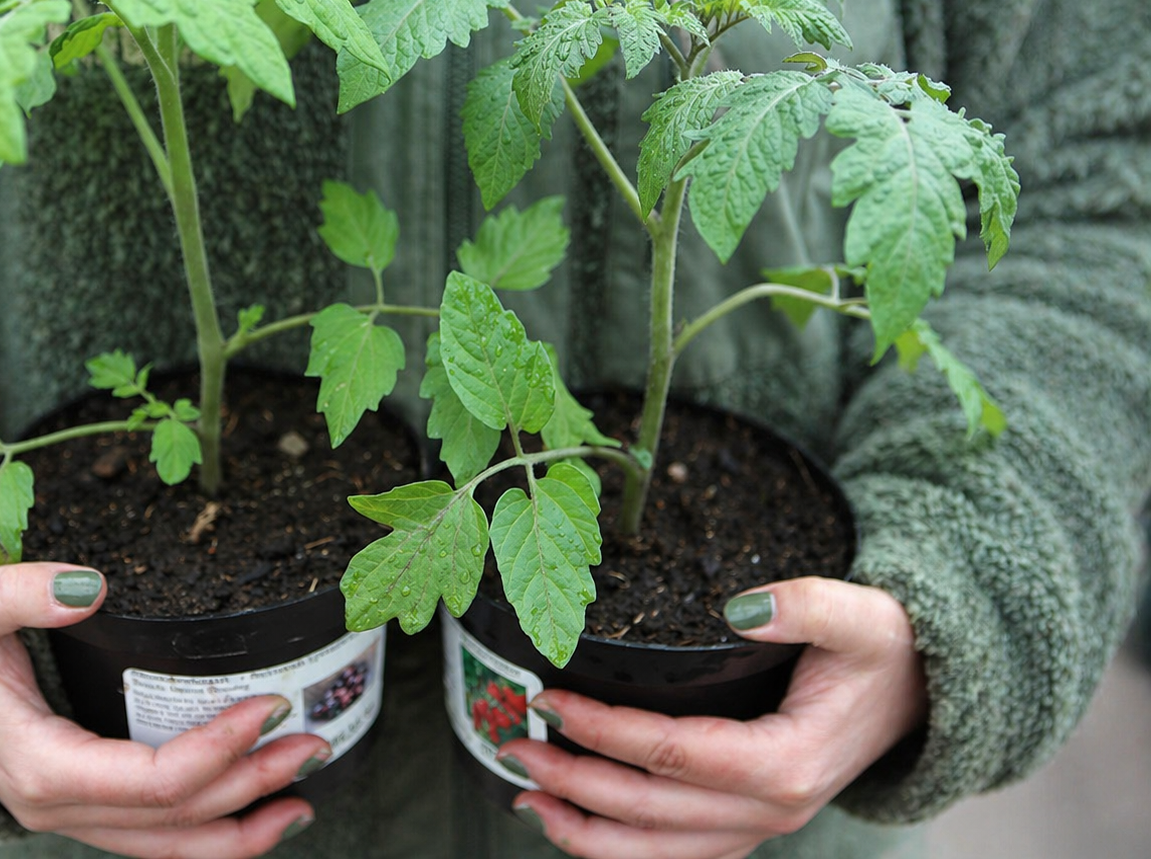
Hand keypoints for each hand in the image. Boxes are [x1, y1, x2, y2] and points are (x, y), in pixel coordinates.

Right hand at [0, 563, 327, 857]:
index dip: (217, 751)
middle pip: (173, 818)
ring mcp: (74, 816)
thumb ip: (19, 592)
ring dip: (242, 828)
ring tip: (304, 799)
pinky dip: (211, 833)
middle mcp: (58, 807)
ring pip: (169, 846)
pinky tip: (258, 816)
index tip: (270, 706)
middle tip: (312, 741)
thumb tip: (86, 586)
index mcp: (37, 767)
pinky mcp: (89, 809)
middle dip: (251, 785)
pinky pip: (156, 839)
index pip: (149, 780)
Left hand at [499, 577, 926, 858]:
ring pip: (657, 852)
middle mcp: (770, 810)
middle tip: (514, 743)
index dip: (604, 728)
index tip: (549, 696)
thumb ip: (807, 604)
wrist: (923, 692)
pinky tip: (577, 822)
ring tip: (525, 796)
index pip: (673, 752)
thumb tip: (740, 604)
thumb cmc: (887, 650)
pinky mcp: (748, 824)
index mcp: (788, 762)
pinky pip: (675, 852)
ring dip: (584, 831)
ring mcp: (759, 826)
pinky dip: (621, 845)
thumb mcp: (860, 613)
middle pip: (651, 809)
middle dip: (573, 781)